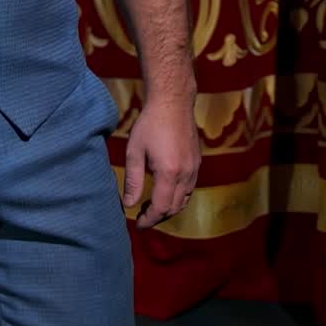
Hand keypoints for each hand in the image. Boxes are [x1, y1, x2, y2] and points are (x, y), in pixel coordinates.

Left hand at [122, 93, 199, 228]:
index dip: (149, 220)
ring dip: (169, 208)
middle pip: (174, 208)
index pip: (160, 208)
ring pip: (184, 199)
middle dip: (158, 216)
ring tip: (151, 206)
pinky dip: (178, 196)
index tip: (137, 224)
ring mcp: (194, 168)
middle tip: (141, 216)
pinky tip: (165, 191)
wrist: (173, 101)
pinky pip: (189, 188)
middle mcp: (186, 174)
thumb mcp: (134, 151)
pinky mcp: (197, 162)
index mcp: (169, 172)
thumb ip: (132, 180)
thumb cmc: (150, 123)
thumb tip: (128, 205)